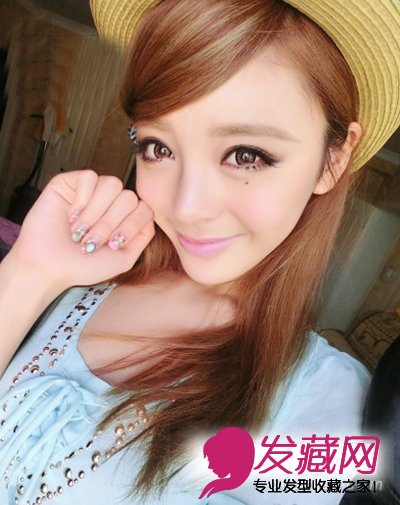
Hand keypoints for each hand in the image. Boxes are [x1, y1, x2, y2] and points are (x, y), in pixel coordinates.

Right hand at [9, 169, 154, 289]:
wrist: (49, 267)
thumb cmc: (84, 266)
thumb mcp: (124, 258)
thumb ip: (143, 236)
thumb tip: (150, 214)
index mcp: (125, 218)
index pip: (145, 208)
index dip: (131, 225)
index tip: (113, 245)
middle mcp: (111, 202)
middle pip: (129, 197)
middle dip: (110, 223)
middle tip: (91, 241)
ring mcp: (92, 191)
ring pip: (112, 184)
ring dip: (96, 213)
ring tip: (80, 231)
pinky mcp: (71, 182)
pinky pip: (89, 177)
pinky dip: (82, 199)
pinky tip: (71, 216)